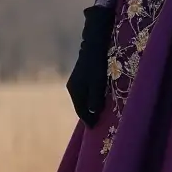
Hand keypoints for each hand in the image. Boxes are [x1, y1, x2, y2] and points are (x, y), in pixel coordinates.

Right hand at [66, 4, 115, 126]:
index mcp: (75, 90)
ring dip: (90, 106)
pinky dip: (90, 98)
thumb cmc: (97, 63)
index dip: (89, 120)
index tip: (96, 129)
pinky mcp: (81, 76)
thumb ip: (95, 98)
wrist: (94, 42)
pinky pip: (85, 92)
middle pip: (80, 105)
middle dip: (88, 115)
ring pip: (82, 99)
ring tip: (99, 114)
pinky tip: (97, 100)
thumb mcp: (98, 82)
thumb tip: (92, 113)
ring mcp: (76, 81)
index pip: (81, 110)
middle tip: (98, 124)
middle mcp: (72, 87)